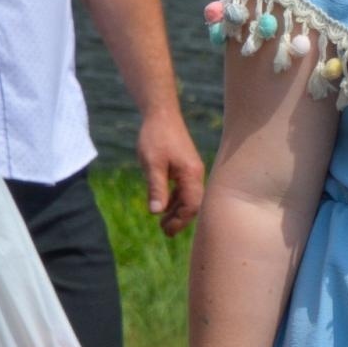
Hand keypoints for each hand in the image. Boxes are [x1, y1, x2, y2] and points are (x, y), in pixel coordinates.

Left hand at [134, 112, 203, 236]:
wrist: (161, 114)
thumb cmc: (155, 137)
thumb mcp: (152, 164)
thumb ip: (156, 188)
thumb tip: (156, 212)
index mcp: (191, 174)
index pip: (191, 205)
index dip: (180, 220)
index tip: (165, 230)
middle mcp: (195, 174)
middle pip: (193, 204)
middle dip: (180, 219)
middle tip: (164, 232)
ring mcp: (191, 171)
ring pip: (189, 197)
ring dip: (177, 211)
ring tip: (162, 222)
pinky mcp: (186, 167)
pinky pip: (184, 189)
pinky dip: (175, 200)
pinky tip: (164, 204)